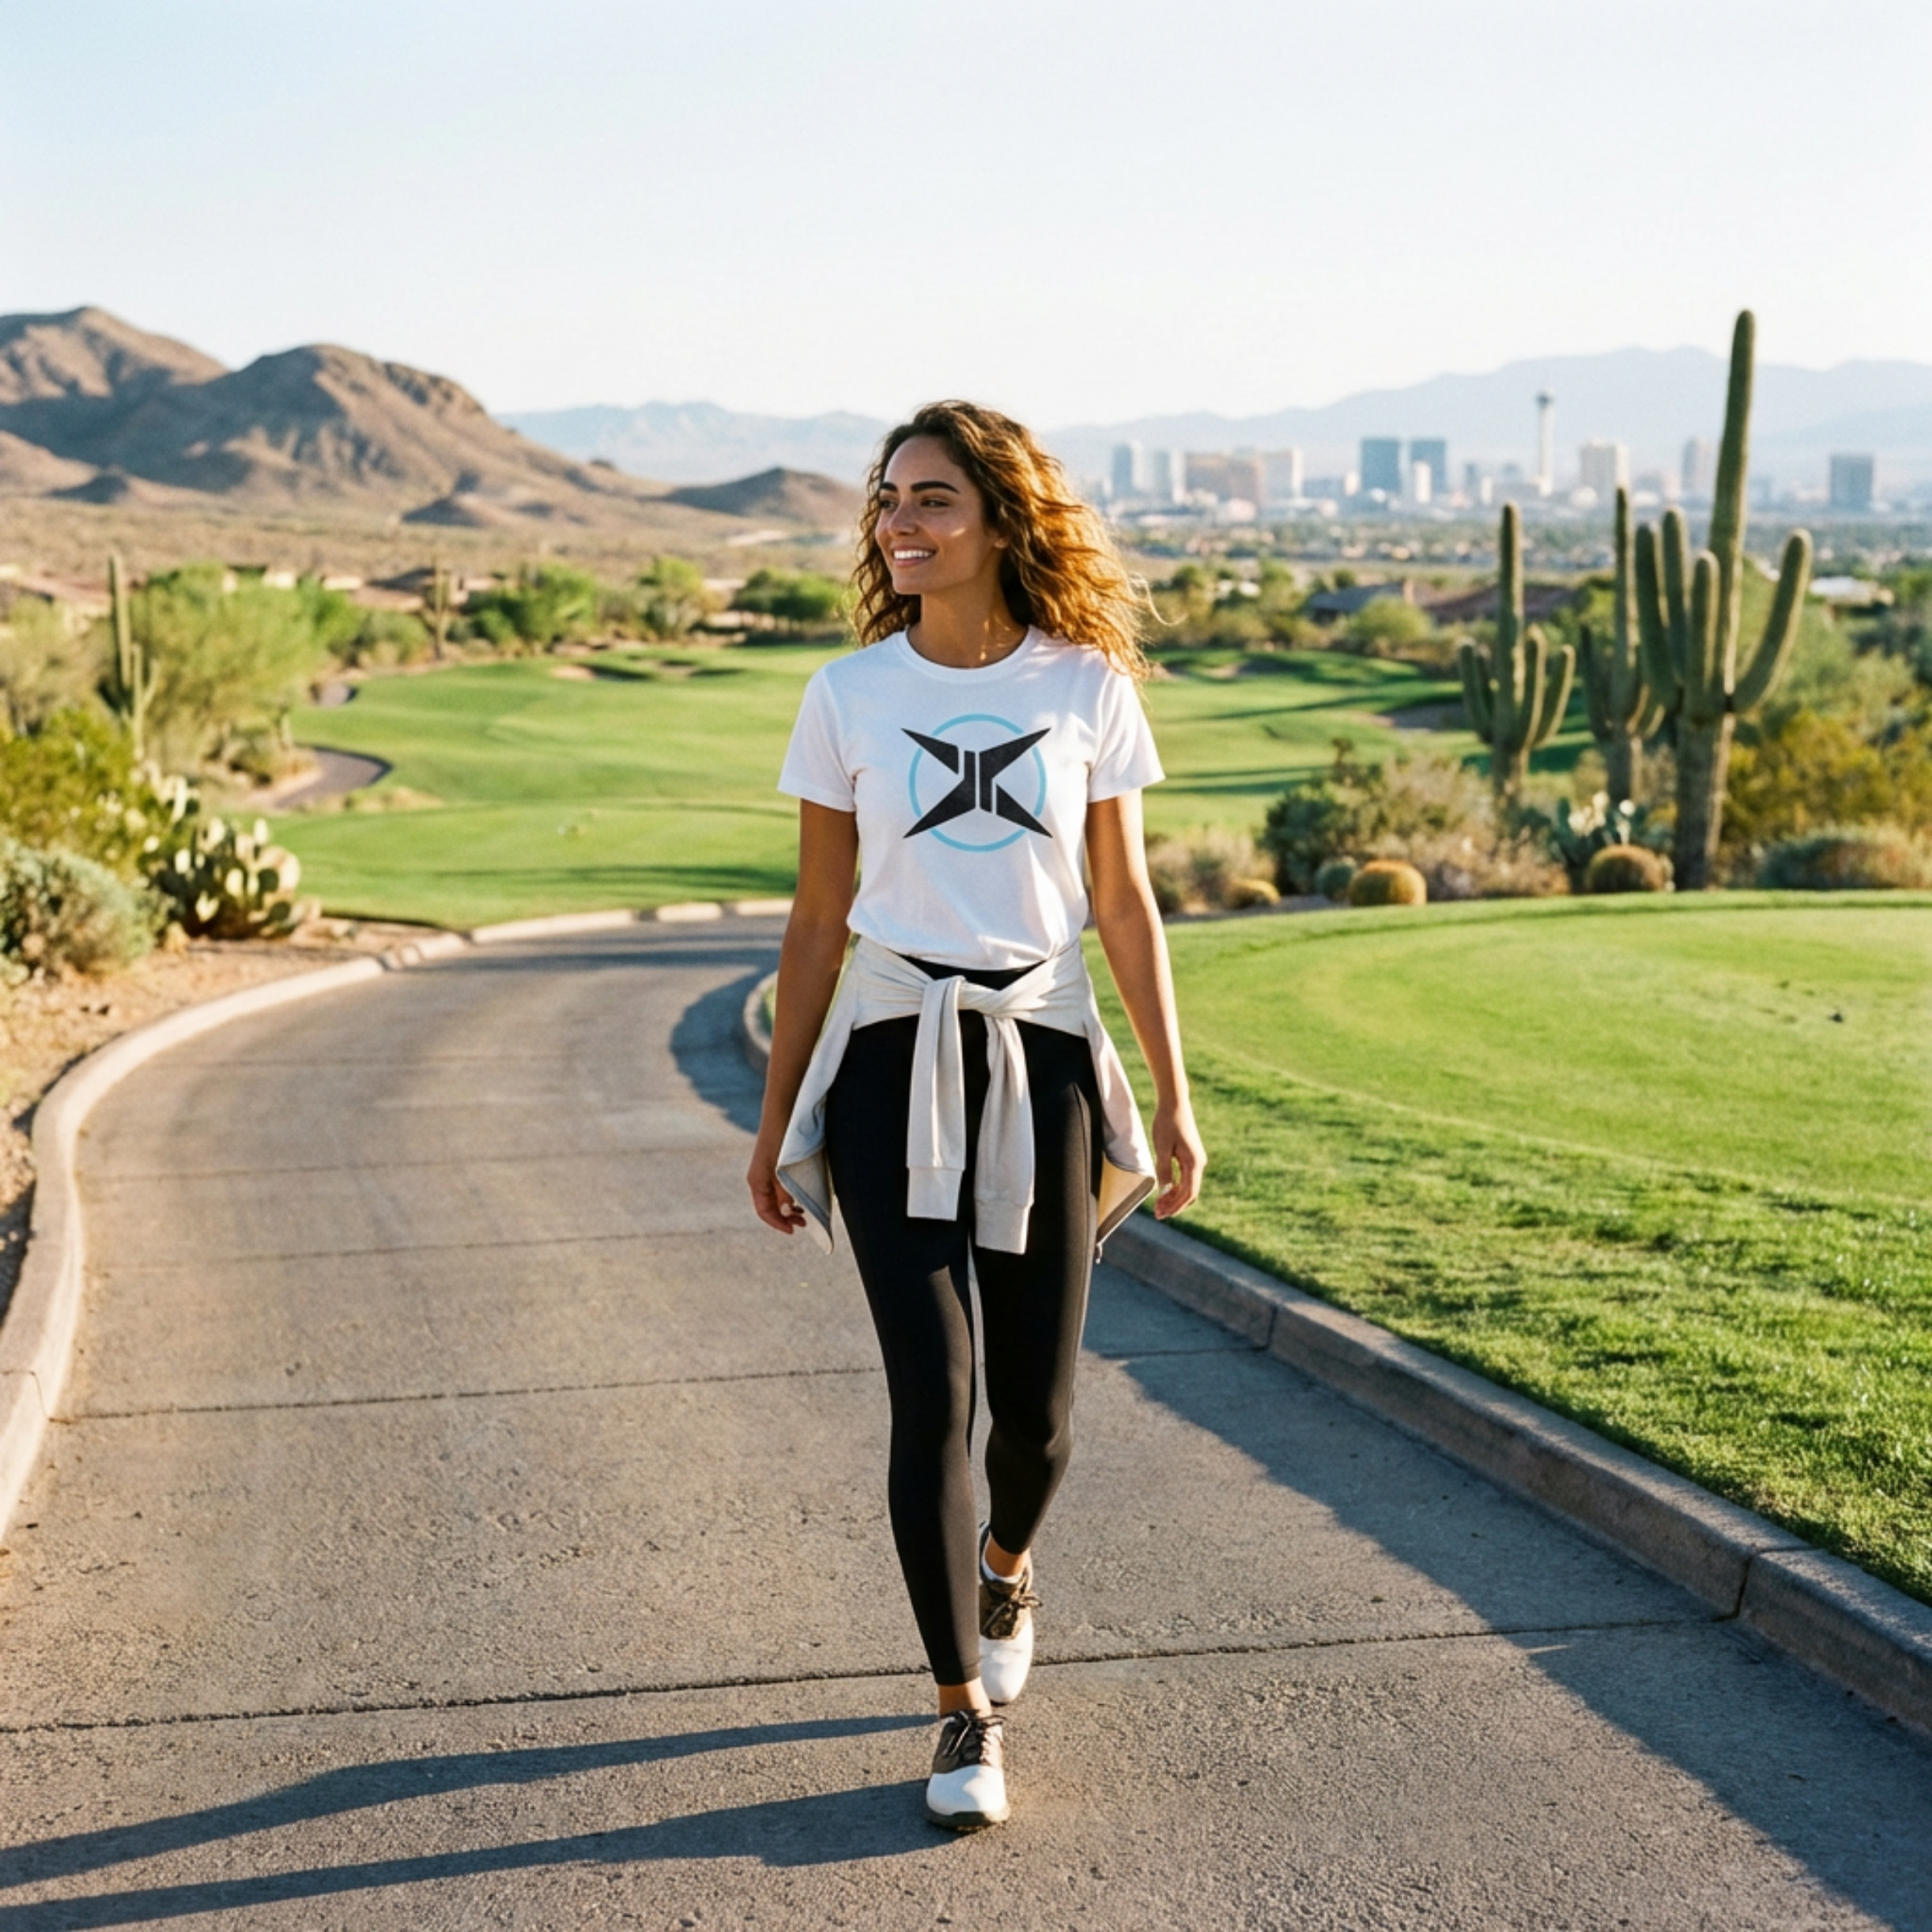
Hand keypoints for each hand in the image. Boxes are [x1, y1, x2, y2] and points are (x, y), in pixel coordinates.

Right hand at [747, 1132, 806, 1233]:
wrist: (782, 1112)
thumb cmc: (783, 1137)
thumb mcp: (784, 1167)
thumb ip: (785, 1189)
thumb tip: (787, 1210)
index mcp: (757, 1181)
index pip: (764, 1211)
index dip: (778, 1223)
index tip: (793, 1230)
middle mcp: (759, 1179)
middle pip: (769, 1207)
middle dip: (785, 1218)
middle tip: (804, 1223)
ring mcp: (766, 1173)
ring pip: (775, 1199)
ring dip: (787, 1209)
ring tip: (803, 1214)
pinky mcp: (773, 1167)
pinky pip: (778, 1189)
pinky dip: (789, 1197)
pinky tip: (800, 1199)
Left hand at [1150, 1097, 1204, 1219]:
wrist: (1175, 1103)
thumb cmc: (1166, 1123)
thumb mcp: (1162, 1147)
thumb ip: (1164, 1170)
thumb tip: (1164, 1191)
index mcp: (1194, 1163)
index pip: (1188, 1193)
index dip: (1175, 1206)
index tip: (1161, 1214)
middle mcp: (1199, 1163)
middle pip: (1190, 1193)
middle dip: (1175, 1205)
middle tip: (1158, 1213)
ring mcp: (1196, 1160)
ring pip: (1188, 1187)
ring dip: (1175, 1197)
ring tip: (1159, 1205)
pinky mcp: (1191, 1156)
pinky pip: (1186, 1178)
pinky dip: (1176, 1187)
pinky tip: (1164, 1191)